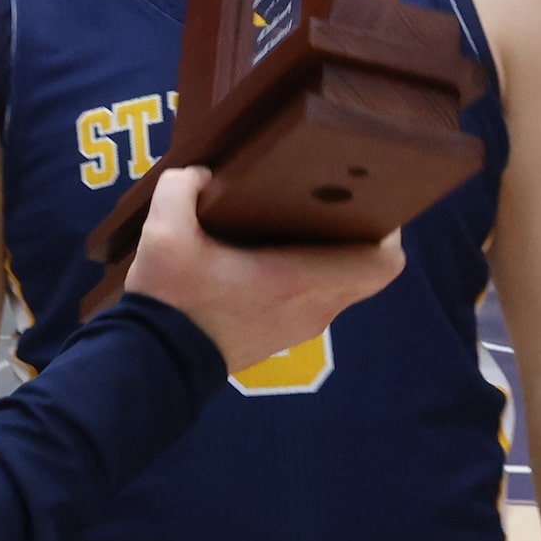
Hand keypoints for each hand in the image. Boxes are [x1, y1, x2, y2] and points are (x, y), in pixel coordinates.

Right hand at [119, 166, 405, 367]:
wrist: (152, 366)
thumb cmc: (171, 299)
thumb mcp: (163, 233)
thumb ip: (181, 187)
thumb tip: (202, 175)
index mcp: (301, 280)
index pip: (383, 262)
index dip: (388, 228)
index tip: (369, 199)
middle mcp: (314, 308)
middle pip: (368, 269)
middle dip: (360, 234)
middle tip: (334, 200)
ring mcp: (303, 328)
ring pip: (343, 286)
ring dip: (334, 256)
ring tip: (305, 220)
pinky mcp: (284, 337)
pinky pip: (319, 300)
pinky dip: (312, 277)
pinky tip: (278, 252)